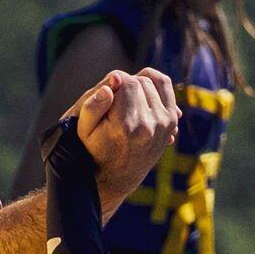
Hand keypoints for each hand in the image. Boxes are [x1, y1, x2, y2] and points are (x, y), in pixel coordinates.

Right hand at [72, 68, 178, 207]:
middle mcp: (150, 123)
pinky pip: (166, 88)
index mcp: (127, 124)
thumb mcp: (83, 129)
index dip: (114, 81)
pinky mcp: (171, 121)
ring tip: (125, 99)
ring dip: (139, 85)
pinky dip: (154, 84)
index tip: (107, 92)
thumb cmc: (95, 150)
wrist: (117, 176)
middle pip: (140, 81)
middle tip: (115, 99)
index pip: (127, 81)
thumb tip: (115, 77)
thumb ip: (93, 103)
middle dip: (126, 83)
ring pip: (154, 82)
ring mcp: (164, 123)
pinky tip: (141, 91)